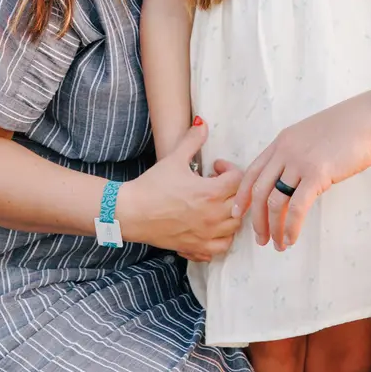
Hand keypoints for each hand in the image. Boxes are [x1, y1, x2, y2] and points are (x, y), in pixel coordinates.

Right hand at [122, 121, 240, 261]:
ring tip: (218, 205)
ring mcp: (206, 234)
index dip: (230, 169)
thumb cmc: (151, 185)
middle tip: (219, 185)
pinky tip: (211, 228)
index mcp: (210, 192)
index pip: (238, 180)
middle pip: (240, 204)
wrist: (130, 212)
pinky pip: (220, 248)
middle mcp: (213, 216)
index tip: (215, 168)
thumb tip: (202, 124)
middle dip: (233, 191)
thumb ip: (192, 141)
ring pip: (234, 227)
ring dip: (231, 214)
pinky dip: (221, 239)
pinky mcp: (196, 247)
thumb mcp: (173, 158)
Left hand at [234, 94, 370, 250]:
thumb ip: (297, 155)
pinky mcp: (317, 173)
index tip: (237, 213)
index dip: (242, 196)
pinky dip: (291, 226)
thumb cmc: (347, 128)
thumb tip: (293, 180)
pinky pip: (297, 206)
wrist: (370, 118)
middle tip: (260, 238)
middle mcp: (285, 151)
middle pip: (259, 190)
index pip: (252, 172)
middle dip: (256, 219)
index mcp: (281, 142)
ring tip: (278, 244)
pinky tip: (291, 238)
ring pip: (275, 201)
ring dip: (273, 227)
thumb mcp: (311, 137)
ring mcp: (299, 162)